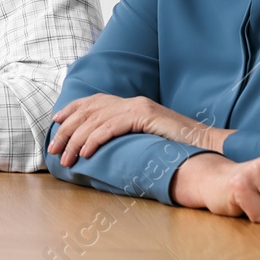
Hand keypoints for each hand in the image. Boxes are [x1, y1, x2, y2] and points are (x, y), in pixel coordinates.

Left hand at [48, 94, 228, 165]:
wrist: (206, 143)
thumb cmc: (178, 146)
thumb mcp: (147, 137)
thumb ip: (128, 135)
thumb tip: (105, 147)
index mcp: (131, 104)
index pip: (93, 102)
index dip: (72, 109)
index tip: (55, 121)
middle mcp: (131, 101)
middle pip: (88, 112)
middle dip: (66, 131)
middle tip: (53, 149)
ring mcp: (138, 107)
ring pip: (96, 121)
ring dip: (76, 141)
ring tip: (66, 158)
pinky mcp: (145, 115)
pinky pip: (112, 126)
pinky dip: (95, 139)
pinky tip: (86, 152)